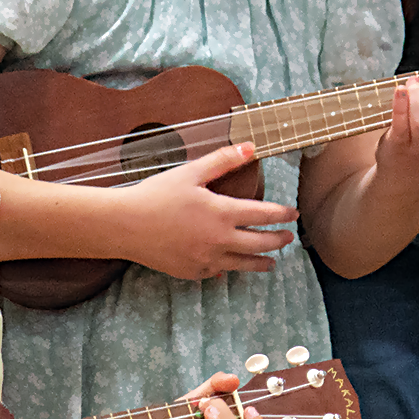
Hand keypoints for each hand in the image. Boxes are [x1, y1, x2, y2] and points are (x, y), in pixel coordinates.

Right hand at [120, 143, 297, 279]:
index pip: (264, 215)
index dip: (282, 214)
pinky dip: (228, 267)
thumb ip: (223, 160)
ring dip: (262, 262)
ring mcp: (207, 259)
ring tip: (271, 262)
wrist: (125, 225)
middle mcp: (220, 240)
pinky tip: (230, 265)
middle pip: (261, 244)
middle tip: (288, 237)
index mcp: (222, 213)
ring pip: (244, 264)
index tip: (293, 214)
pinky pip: (217, 272)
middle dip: (278, 240)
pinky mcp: (192, 271)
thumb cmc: (156, 194)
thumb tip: (250, 147)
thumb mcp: (190, 172)